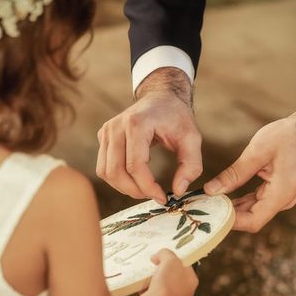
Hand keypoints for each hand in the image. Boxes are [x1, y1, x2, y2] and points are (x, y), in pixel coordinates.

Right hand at [96, 68, 202, 202]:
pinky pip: (104, 167)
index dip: (148, 187)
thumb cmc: (177, 117)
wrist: (161, 97)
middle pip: (116, 171)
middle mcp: (116, 126)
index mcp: (136, 123)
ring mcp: (106, 131)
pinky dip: (118, 179)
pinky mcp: (103, 137)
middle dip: (135, 191)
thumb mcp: (192, 138)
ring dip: (124, 187)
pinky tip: (135, 178)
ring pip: (106, 172)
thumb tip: (178, 191)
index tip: (163, 197)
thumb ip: (190, 165)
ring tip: (144, 189)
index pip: (135, 165)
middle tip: (153, 196)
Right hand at [137, 249, 197, 295]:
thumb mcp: (170, 259)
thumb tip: (157, 256)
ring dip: (152, 277)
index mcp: (191, 280)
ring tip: (150, 275)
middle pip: (171, 273)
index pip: (184, 265)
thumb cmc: (168, 282)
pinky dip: (147, 286)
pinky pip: (152, 290)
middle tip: (155, 263)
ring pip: (160, 281)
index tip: (165, 255)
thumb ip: (165, 253)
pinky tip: (146, 285)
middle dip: (161, 268)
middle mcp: (184, 290)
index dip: (174, 258)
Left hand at [204, 100, 295, 232]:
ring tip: (209, 202)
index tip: (210, 214)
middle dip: (227, 215)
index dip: (230, 222)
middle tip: (203, 208)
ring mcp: (281, 196)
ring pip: (253, 211)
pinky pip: (257, 201)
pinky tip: (224, 196)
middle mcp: (283, 200)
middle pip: (251, 219)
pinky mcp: (278, 190)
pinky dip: (240, 201)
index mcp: (281, 194)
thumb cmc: (288, 135)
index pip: (252, 221)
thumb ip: (234, 174)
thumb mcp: (257, 152)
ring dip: (232, 208)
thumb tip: (211, 190)